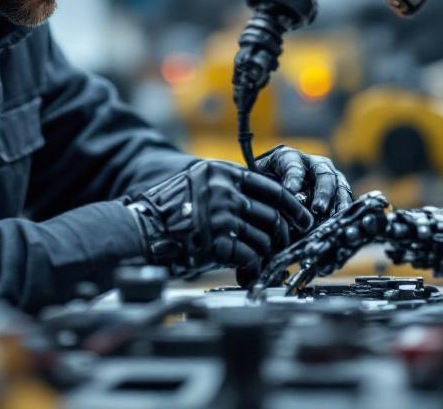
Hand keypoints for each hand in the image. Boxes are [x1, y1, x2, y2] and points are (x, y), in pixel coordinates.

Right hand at [125, 160, 314, 279]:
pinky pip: (250, 256)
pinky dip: (253, 266)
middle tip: (287, 246)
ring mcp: (221, 216)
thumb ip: (225, 188)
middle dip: (283, 234)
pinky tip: (247, 271)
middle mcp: (224, 191)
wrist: (139, 231)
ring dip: (267, 253)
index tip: (304, 218)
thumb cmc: (166, 212)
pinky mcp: (217, 242)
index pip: (271, 187)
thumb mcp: (195, 183)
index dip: (292, 205)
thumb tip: (261, 207)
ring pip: (264, 237)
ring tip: (263, 261)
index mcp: (221, 172)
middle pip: (272, 214)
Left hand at [252, 144, 353, 219]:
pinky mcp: (337, 189)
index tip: (290, 190)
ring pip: (338, 184)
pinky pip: (344, 197)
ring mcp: (328, 175)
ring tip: (331, 217)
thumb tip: (275, 204)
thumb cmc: (266, 184)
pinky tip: (339, 220)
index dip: (293, 177)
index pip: (293, 164)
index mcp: (288, 157)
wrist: (275, 186)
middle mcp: (312, 163)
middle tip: (317, 208)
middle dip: (321, 192)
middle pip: (322, 173)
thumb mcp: (261, 183)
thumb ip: (267, 190)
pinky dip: (342, 209)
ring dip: (336, 202)